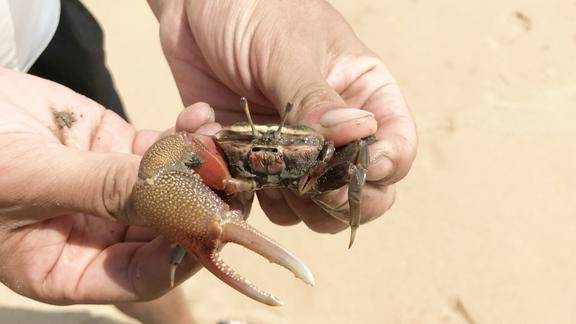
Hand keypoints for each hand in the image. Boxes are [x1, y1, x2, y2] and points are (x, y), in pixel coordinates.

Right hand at [0, 68, 214, 303]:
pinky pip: (163, 151)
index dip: (180, 257)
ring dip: (203, 168)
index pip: (141, 277)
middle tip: (235, 182)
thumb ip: (105, 190)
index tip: (210, 226)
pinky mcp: (118, 151)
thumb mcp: (32, 181)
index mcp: (67, 268)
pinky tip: (199, 119)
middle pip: (168, 234)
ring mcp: (113, 192)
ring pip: (173, 190)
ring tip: (221, 144)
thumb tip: (179, 200)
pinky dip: (185, 136)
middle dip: (203, 208)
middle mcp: (98, 235)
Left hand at [150, 0, 416, 233]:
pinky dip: (236, 183)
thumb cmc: (255, 9)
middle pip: (359, 194)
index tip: (346, 170)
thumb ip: (316, 99)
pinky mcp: (255, 158)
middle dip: (333, 198)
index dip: (380, 170)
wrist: (197, 4)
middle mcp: (336, 132)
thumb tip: (361, 136)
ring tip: (253, 157)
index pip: (397, 152)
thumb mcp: (289, 49)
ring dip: (283, 199)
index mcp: (365, 97)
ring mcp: (295, 151)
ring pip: (309, 209)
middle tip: (301, 181)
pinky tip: (213, 137)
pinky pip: (256, 196)